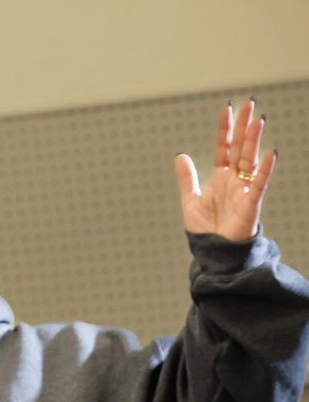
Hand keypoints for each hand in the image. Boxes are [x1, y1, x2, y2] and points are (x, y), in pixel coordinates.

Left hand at [179, 99, 275, 241]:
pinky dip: (265, 169)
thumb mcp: (190, 200)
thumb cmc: (206, 228)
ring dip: (254, 140)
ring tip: (258, 120)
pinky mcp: (251, 202)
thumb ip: (187, 178)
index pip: (224, 147)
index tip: (227, 109)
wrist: (214, 251)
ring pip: (250, 159)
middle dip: (243, 126)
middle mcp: (235, 179)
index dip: (225, 129)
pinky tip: (270, 154)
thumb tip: (179, 156)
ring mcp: (244, 188)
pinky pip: (259, 183)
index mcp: (221, 176)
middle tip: (248, 103)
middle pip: (240, 147)